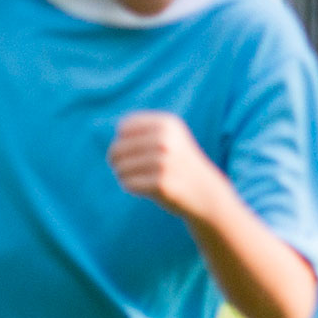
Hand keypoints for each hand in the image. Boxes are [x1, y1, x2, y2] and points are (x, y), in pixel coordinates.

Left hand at [108, 111, 228, 219]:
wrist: (205, 193)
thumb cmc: (178, 164)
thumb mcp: (167, 138)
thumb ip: (139, 133)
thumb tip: (111, 151)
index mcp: (167, 124)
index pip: (124, 128)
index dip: (122, 141)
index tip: (133, 151)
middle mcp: (166, 140)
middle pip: (118, 148)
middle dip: (117, 161)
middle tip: (128, 169)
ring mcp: (164, 162)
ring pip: (121, 167)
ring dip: (123, 176)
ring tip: (139, 178)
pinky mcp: (160, 183)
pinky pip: (128, 183)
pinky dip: (131, 187)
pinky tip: (145, 188)